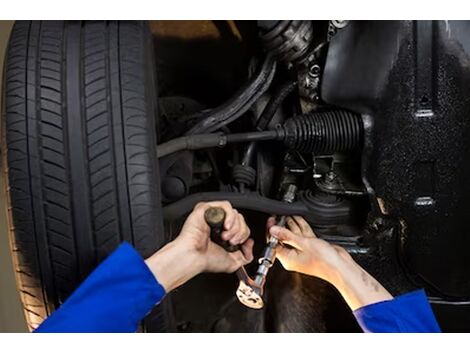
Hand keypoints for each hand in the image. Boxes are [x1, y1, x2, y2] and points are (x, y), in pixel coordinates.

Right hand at [145, 201, 252, 292]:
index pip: (242, 226)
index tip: (239, 244)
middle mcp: (218, 224)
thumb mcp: (234, 262)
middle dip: (240, 232)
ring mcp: (212, 216)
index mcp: (223, 234)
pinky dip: (230, 216)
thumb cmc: (205, 260)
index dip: (244, 235)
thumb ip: (247, 255)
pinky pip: (226, 206)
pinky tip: (225, 226)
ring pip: (235, 213)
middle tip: (231, 242)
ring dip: (235, 226)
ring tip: (225, 236)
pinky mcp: (206, 208)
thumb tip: (250, 243)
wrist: (193, 257)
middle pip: (240, 219)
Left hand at [268, 216, 392, 309]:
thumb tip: (273, 230)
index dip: (272, 231)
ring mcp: (303, 252)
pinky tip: (298, 219)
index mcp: (288, 260)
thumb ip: (287, 235)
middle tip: (278, 216)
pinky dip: (301, 228)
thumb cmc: (325, 262)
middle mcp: (294, 257)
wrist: (341, 267)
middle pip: (284, 239)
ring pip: (294, 236)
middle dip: (281, 226)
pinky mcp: (311, 248)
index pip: (274, 243)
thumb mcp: (303, 244)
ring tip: (286, 214)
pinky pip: (303, 236)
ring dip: (291, 225)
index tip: (272, 221)